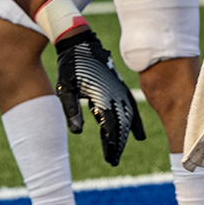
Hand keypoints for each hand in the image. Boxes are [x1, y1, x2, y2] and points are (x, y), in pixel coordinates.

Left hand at [55, 28, 144, 165]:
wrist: (81, 43)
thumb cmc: (70, 66)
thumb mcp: (65, 88)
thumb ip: (72, 110)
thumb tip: (77, 132)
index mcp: (102, 96)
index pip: (110, 126)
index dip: (111, 144)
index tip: (110, 160)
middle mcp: (116, 94)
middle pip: (122, 125)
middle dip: (118, 144)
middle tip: (113, 161)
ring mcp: (121, 91)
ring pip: (129, 118)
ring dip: (126, 136)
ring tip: (119, 150)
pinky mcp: (121, 88)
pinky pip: (132, 109)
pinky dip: (136, 123)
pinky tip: (138, 136)